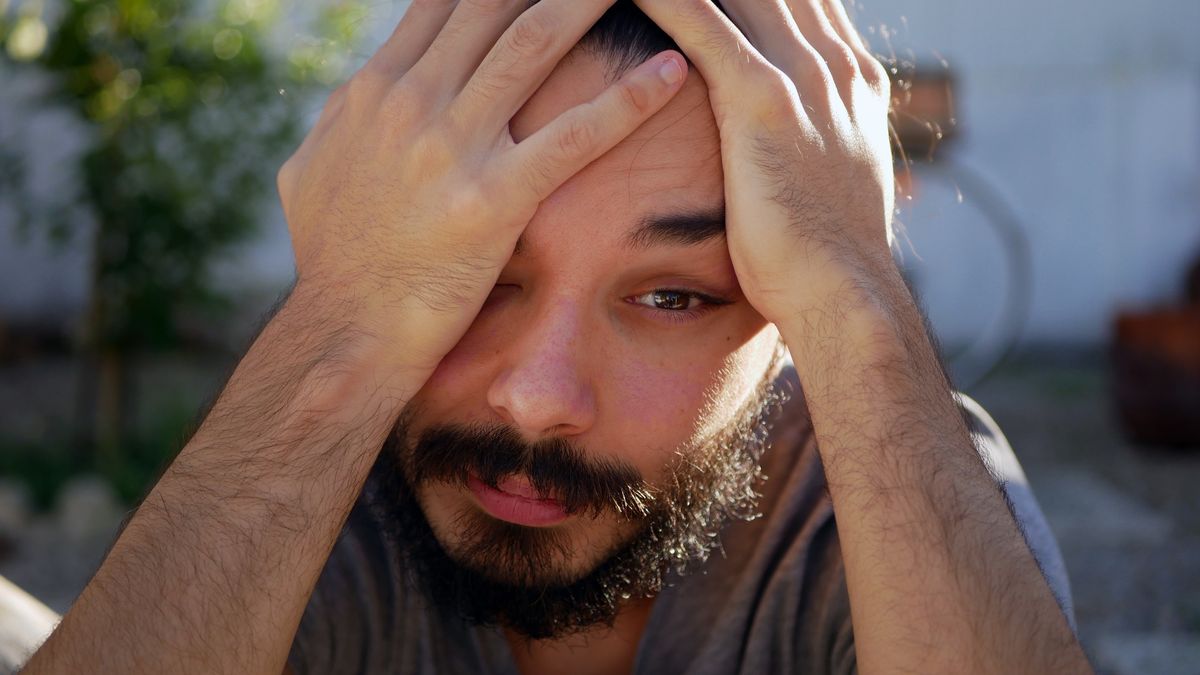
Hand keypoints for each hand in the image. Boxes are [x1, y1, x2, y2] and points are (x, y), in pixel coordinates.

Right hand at [277, 0, 686, 371]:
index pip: (445, 1)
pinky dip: (629, 97)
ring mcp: (452, 146)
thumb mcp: (313, 171)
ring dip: (589, 1)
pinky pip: (575, 135)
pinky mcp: (493, 198)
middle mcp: (411, 102)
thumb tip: (356, 98)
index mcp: (375, 90)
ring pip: (534, 42)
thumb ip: (344, 122)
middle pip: (494, 4)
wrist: (345, 331)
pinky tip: (672, 72)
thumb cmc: (334, 258)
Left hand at [634, 0, 894, 327]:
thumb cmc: (824, 255)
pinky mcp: (763, 101)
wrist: (844, 292)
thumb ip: (811, 140)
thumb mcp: (829, 180)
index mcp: (850, 79)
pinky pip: (703, 24)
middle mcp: (832, 65)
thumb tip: (785, 144)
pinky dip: (665, 0)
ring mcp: (803, 77)